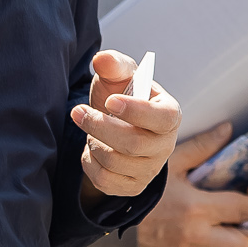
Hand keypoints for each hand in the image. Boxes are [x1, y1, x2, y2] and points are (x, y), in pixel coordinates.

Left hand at [74, 52, 181, 200]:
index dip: (136, 111)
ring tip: (90, 129)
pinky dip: (89, 163)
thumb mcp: (118, 76)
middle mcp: (166, 146)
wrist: (115, 124)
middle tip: (77, 111)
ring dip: (93, 142)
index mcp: (170, 114)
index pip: (162, 119)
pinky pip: (105, 181)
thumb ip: (113, 64)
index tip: (109, 101)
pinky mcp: (133, 186)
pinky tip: (92, 148)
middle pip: (133, 144)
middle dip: (99, 126)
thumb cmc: (121, 94)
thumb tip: (101, 60)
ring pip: (115, 162)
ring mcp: (150, 169)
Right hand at [136, 121, 247, 246]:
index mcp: (194, 208)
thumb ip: (203, 146)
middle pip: (241, 245)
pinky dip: (228, 245)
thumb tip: (228, 129)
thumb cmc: (141, 187)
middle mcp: (194, 234)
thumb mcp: (170, 161)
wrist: (110, 216)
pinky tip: (233, 231)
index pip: (242, 211)